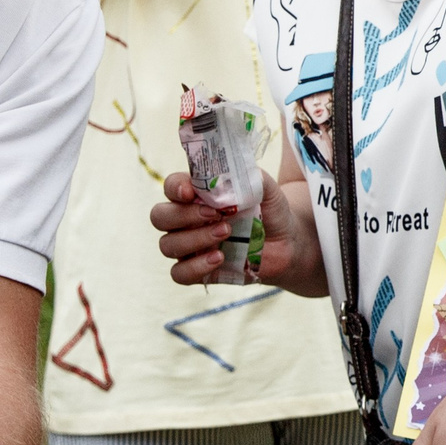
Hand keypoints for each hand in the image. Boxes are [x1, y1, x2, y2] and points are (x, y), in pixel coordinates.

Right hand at [153, 170, 303, 288]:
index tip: (191, 192)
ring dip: (195, 239)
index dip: (175, 187)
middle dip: (184, 215)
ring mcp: (188, 246)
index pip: (171, 186)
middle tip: (215, 214)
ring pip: (167, 245)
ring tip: (227, 232)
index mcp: (197, 195)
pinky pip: (179, 273)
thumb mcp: (266, 190)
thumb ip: (251, 178)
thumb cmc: (269, 211)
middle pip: (159, 216)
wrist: (286, 242)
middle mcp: (185, 220)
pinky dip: (196, 266)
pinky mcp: (196, 269)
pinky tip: (219, 257)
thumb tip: (237, 171)